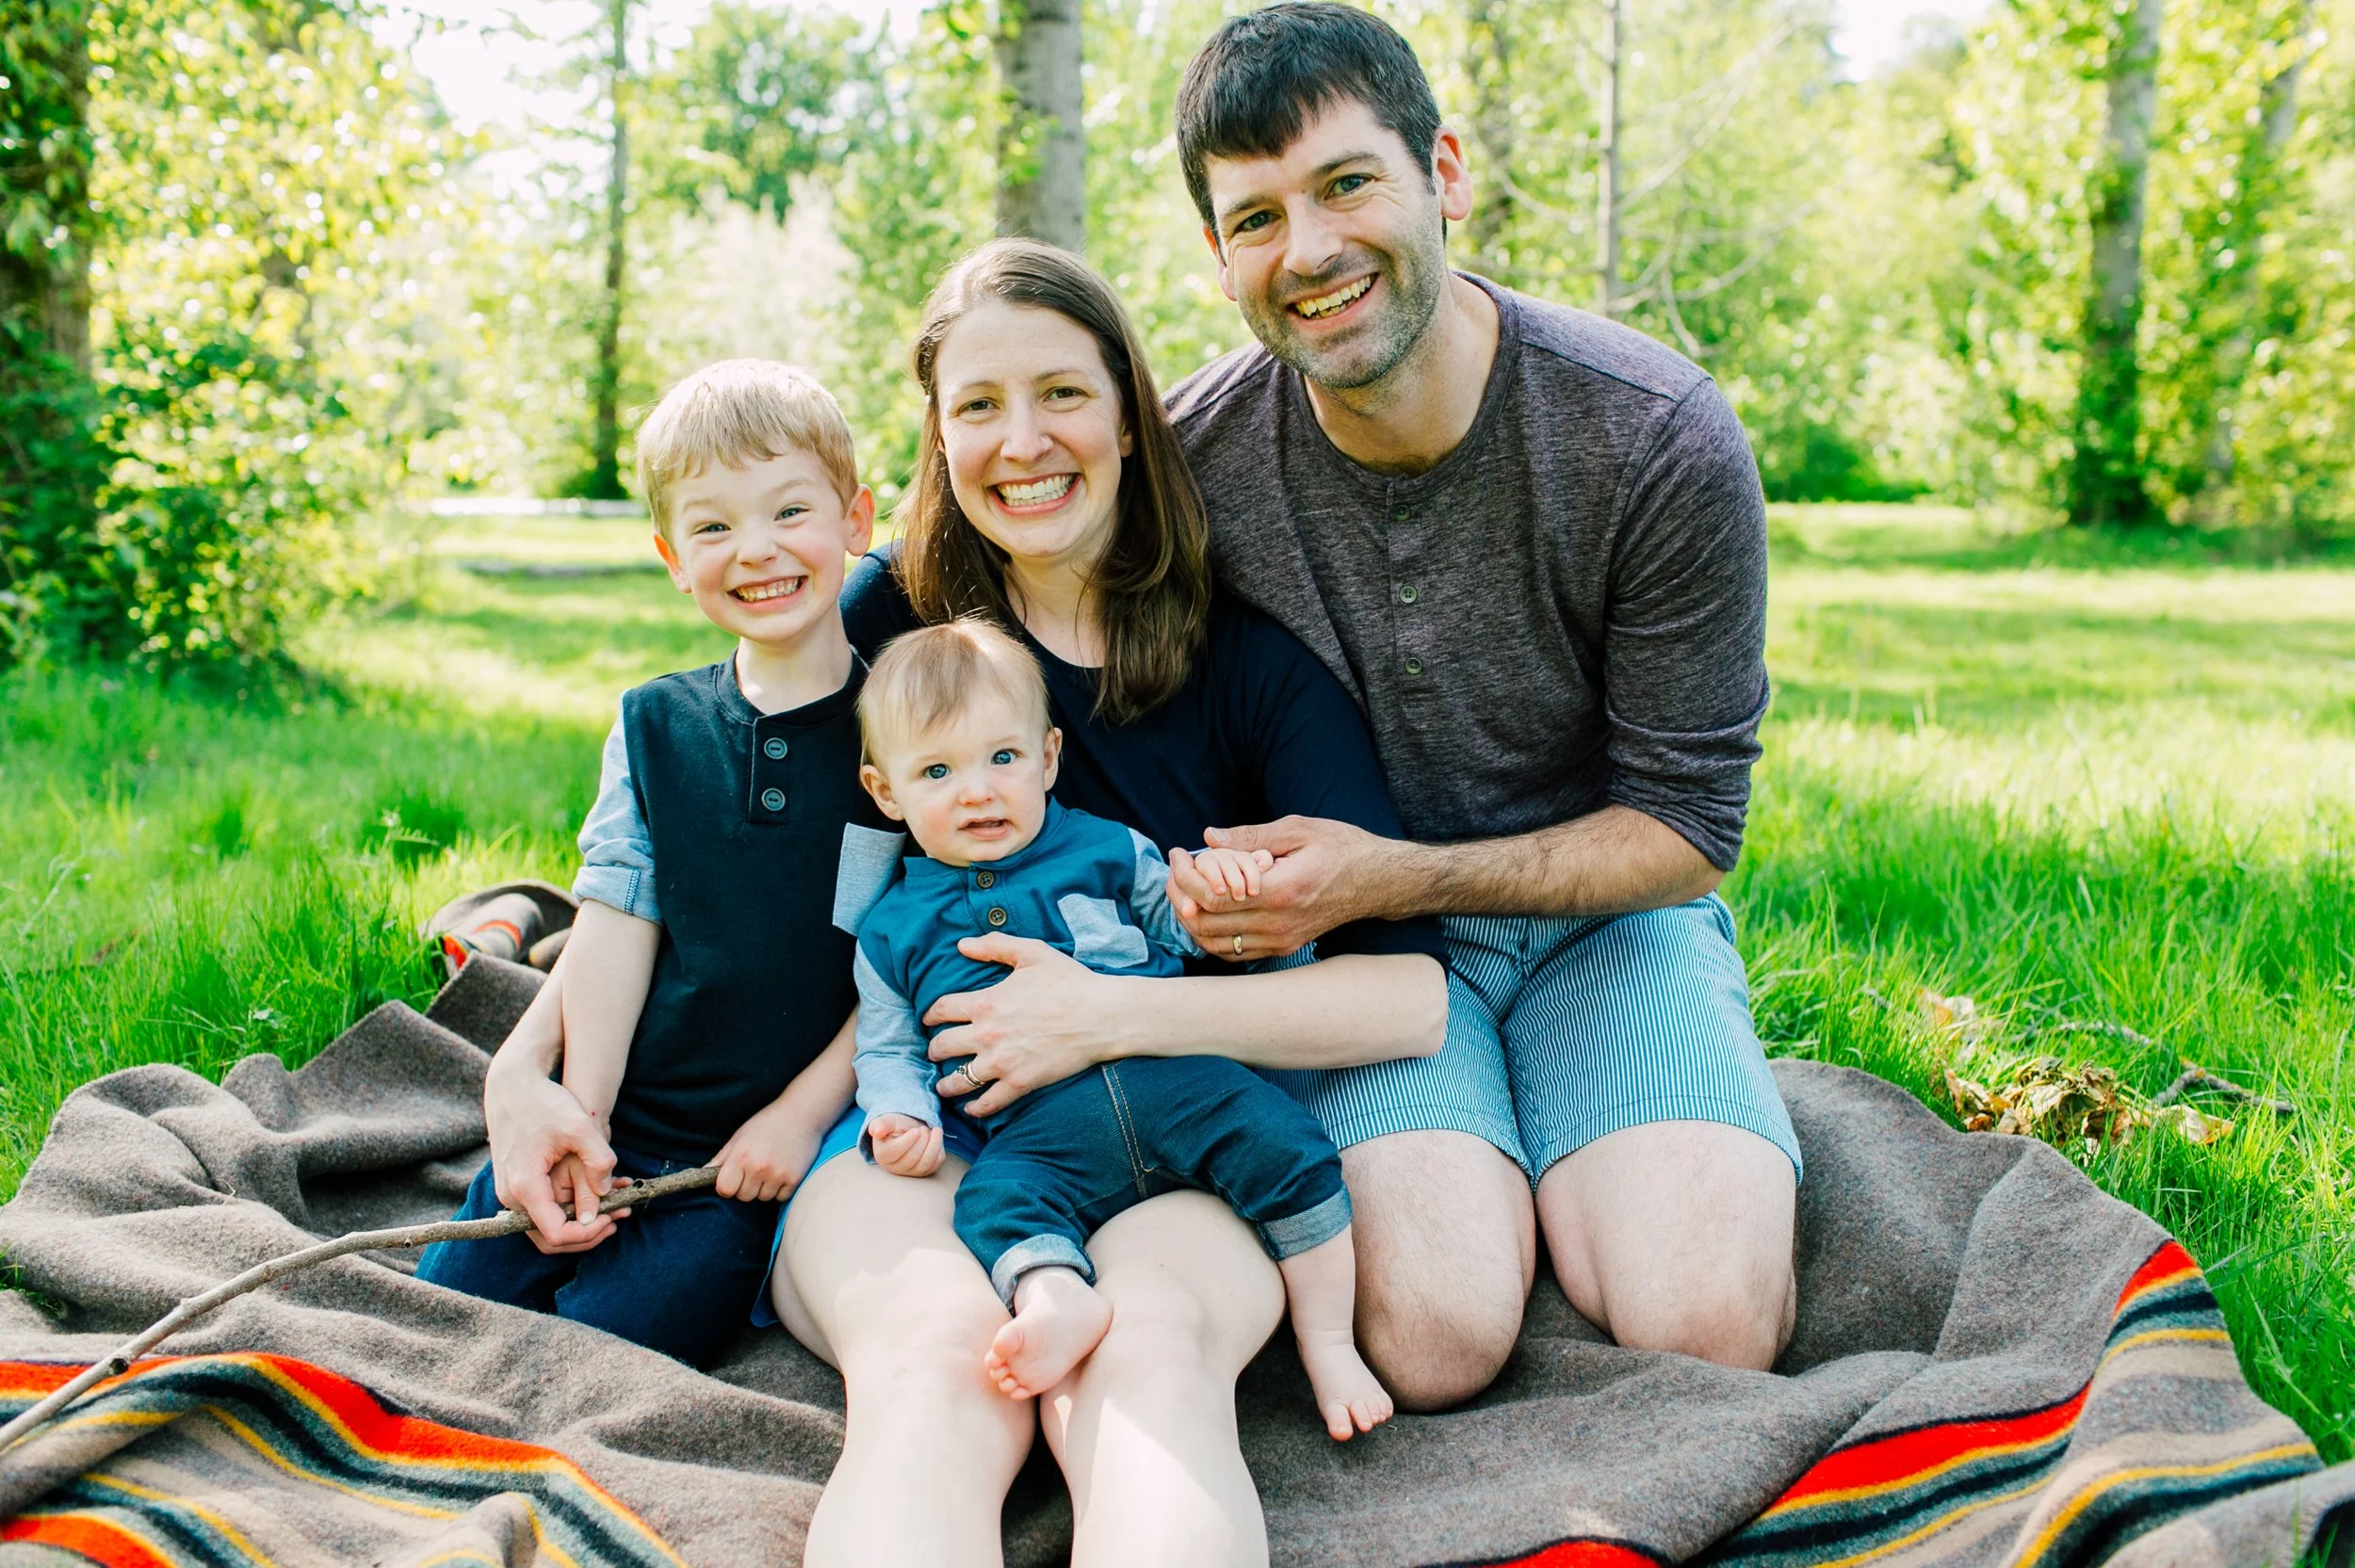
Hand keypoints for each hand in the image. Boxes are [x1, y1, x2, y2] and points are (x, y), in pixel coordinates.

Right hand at [485, 1060, 621, 1253]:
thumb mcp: (579, 1126)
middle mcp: (511, 1197)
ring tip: (612, 1209)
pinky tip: (594, 1196)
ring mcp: (510, 1193)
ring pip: (545, 1227)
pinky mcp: (515, 1185)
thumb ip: (599, 1160)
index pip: (556, 1234)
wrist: (512, 1085)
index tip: (613, 1217)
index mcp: (525, 1186)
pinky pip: (541, 1211)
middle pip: (549, 1240)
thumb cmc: (544, 1102)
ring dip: (579, 1224)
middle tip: (617, 1220)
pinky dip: (568, 1210)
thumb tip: (606, 1194)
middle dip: (586, 1235)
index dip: (588, 1233)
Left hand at [713, 1095, 832, 1201]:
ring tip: (770, 1167)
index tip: (733, 1179)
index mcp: (741, 1155)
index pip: (724, 1189)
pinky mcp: (794, 1179)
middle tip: (755, 1169)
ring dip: (764, 1188)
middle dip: (746, 1187)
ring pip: (762, 1198)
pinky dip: (780, 1189)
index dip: (727, 1186)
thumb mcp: (740, 1136)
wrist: (802, 1114)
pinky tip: (782, 1171)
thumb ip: (722, 1158)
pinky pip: (780, 1197)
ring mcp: (777, 1174)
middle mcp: (758, 1167)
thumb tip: (703, 1174)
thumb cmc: (768, 1123)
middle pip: (743, 1197)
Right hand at [867, 1113, 944, 1176]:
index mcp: (883, 1155)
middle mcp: (895, 1168)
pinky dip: (940, 1149)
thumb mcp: (887, 1121)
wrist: (909, 1130)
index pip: (896, 1152)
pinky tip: (936, 1139)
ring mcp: (911, 1172)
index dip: (909, 1140)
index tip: (916, 1130)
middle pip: (913, 1158)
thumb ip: (880, 1124)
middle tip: (923, 1129)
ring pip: (926, 1163)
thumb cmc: (896, 1126)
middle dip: (923, 1139)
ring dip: (935, 1144)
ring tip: (935, 1131)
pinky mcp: (925, 1172)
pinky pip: (937, 1163)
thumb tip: (877, 1132)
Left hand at [924, 934, 1114, 1116]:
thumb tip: (962, 944)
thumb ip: (994, 945)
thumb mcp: (1032, 953)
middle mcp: (986, 1034)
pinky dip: (975, 1108)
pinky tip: (971, 1108)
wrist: (1101, 1015)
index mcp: (985, 1002)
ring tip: (944, 1085)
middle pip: (942, 1046)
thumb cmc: (1069, 982)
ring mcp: (1002, 1062)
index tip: (929, 1020)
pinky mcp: (1020, 1083)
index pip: (941, 1010)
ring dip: (946, 1083)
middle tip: (934, 1051)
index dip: (930, 1015)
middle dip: (934, 1049)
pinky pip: (987, 1103)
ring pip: (958, 1080)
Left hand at [1170, 815, 1388, 959]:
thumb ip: (1251, 836)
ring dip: (1191, 919)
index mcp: (1280, 890)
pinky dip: (1211, 935)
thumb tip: (1209, 838)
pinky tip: (1208, 911)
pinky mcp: (1284, 947)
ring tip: (1185, 889)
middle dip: (1180, 896)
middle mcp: (1278, 923)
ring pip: (1214, 944)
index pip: (1213, 895)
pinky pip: (1234, 953)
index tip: (1179, 853)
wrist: (1378, 882)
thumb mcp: (1298, 830)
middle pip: (1206, 923)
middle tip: (1175, 871)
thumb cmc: (1342, 848)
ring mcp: (1281, 940)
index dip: (1185, 876)